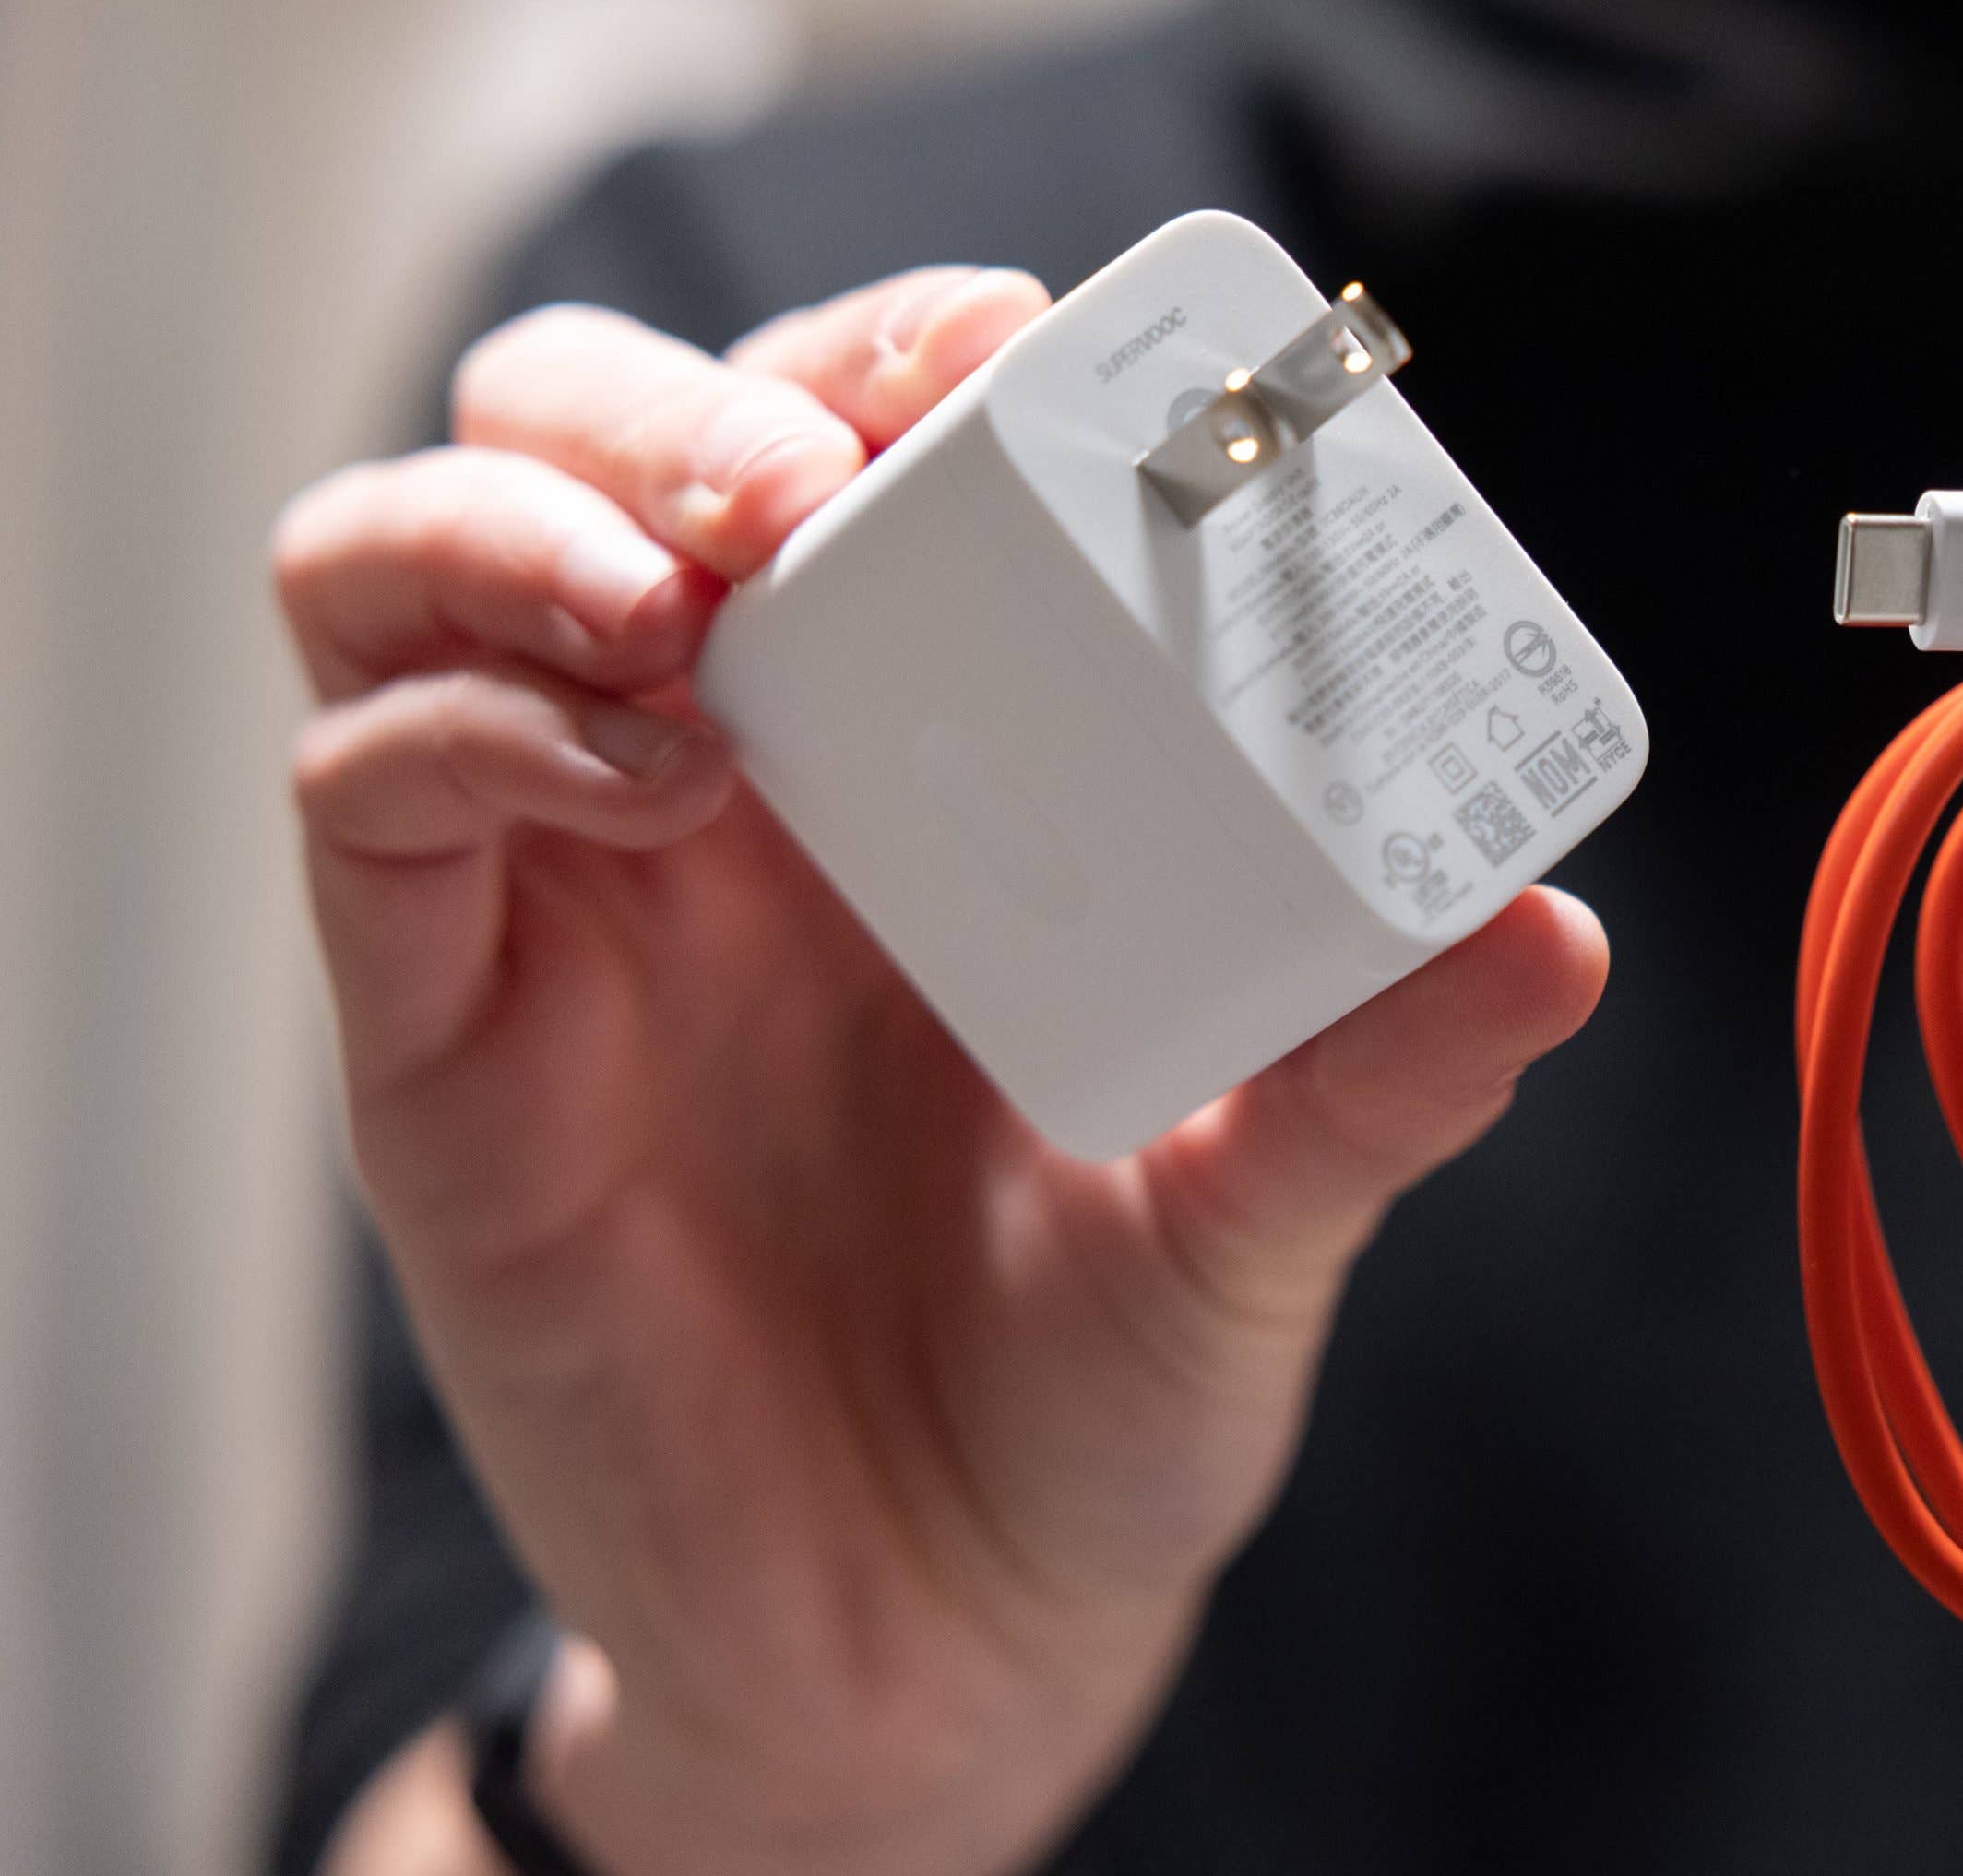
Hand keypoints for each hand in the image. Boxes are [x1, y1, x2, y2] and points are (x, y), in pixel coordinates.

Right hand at [277, 269, 1607, 1875]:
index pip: (857, 447)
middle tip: (819, 470)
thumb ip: (1382, 1078)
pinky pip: (371, 793)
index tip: (1016, 354)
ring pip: (409, 562)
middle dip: (683, 396)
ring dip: (530, 512)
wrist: (945, 1645)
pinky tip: (649, 771)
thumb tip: (1555, 930)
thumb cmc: (1102, 1391)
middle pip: (592, 439)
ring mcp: (568, 895)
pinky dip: (473, 726)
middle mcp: (729, 784)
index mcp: (930, 763)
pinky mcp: (449, 1039)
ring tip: (698, 591)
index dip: (904, 354)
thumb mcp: (1265, 1218)